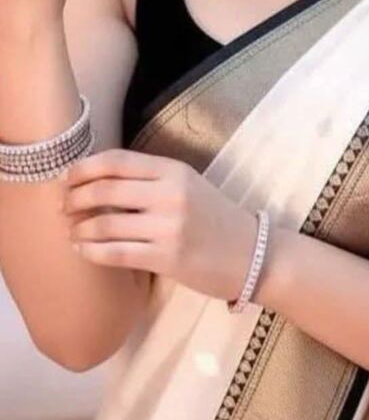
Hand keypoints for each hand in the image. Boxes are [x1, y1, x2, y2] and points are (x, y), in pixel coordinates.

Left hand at [61, 148, 258, 301]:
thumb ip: (150, 180)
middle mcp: (170, 194)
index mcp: (173, 170)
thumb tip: (98, 180)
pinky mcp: (167, 258)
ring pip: (105, 223)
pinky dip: (92, 251)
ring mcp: (169, 226)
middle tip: (63, 207)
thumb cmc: (215, 219)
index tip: (67, 178)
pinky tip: (83, 251)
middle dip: (74, 198)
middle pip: (105, 189)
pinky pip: (116, 253)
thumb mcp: (188, 185)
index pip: (116, 162)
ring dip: (79, 228)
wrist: (252, 254)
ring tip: (72, 232)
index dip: (84, 168)